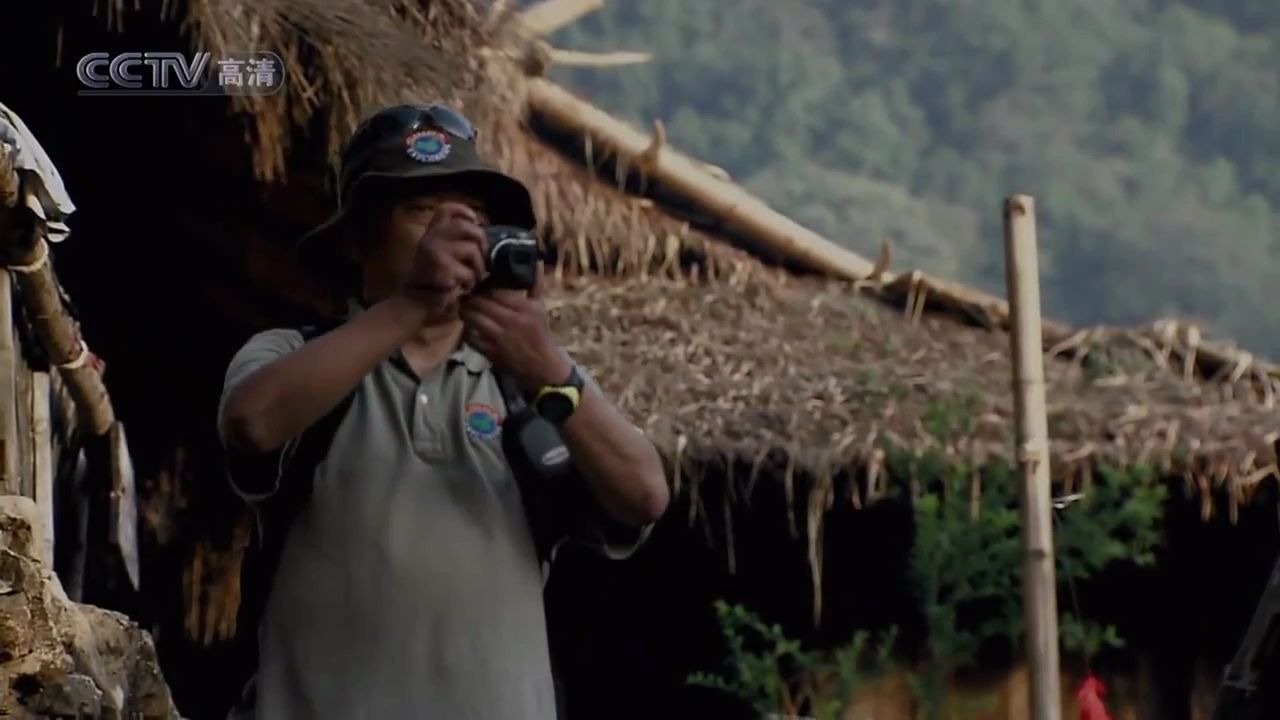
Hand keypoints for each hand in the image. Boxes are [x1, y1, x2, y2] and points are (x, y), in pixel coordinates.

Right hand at [399, 202, 487, 309]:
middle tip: (481, 257)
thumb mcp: (438, 253)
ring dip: (477, 268)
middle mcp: (432, 238)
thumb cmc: (434, 278)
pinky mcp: (442, 268)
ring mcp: (436, 252)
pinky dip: (470, 283)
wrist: (416, 301)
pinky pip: (469, 272)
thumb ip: (453, 241)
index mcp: (431, 232)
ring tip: (470, 278)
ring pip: (472, 250)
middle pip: (467, 227)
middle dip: (481, 242)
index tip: (475, 220)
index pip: (446, 210)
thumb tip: (480, 234)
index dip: (463, 211)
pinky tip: (461, 287)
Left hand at [459, 264, 570, 391]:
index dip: (483, 287)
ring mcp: (501, 337)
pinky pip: (471, 338)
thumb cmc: (539, 333)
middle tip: (466, 296)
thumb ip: (535, 285)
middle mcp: (512, 321)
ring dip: (465, 312)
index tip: (478, 286)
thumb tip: (536, 263)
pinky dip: (467, 331)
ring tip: (464, 309)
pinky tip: (468, 327)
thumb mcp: (540, 307)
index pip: (495, 291)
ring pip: (474, 319)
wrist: (542, 364)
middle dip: (470, 299)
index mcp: (525, 308)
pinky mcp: (492, 352)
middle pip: (481, 303)